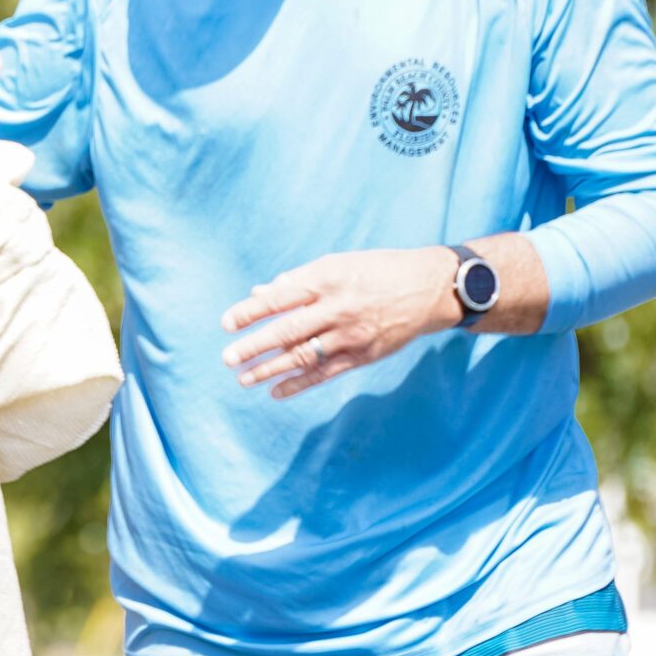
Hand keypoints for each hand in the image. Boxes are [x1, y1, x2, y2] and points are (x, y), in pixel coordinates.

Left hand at [220, 246, 461, 398]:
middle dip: (254, 346)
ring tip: (243, 378)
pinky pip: (325, 373)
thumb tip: (257, 293)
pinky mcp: (363, 355)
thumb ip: (296, 281)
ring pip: (303, 356)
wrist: (429, 288)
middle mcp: (338, 308)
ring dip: (270, 369)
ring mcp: (351, 334)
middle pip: (288, 330)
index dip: (251, 311)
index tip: (226, 323)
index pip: (280, 298)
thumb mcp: (336, 265)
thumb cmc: (374, 271)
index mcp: (327, 280)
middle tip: (227, 358)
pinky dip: (299, 383)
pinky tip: (275, 391)